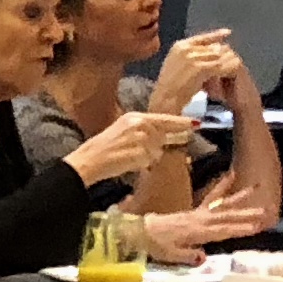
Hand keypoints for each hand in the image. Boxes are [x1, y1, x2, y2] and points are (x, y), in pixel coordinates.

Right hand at [68, 109, 197, 188]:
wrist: (88, 161)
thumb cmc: (103, 148)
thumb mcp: (122, 130)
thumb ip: (144, 129)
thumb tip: (167, 135)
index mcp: (135, 117)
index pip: (164, 118)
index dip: (180, 122)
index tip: (194, 124)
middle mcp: (140, 125)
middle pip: (162, 137)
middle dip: (156, 146)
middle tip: (137, 151)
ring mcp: (141, 139)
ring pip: (157, 150)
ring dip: (148, 157)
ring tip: (128, 157)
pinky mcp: (140, 153)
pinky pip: (150, 161)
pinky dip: (142, 165)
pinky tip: (128, 163)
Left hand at [137, 180, 275, 263]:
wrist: (141, 231)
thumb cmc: (156, 245)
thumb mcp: (170, 255)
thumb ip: (187, 255)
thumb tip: (203, 257)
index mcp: (196, 232)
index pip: (223, 231)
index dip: (240, 229)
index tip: (257, 227)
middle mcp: (200, 220)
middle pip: (227, 216)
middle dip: (247, 214)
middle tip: (265, 211)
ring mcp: (199, 214)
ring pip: (223, 204)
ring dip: (240, 198)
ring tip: (255, 187)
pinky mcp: (196, 211)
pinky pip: (212, 197)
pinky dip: (222, 186)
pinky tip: (231, 175)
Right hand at [143, 32, 244, 120]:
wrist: (166, 100)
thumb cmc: (170, 88)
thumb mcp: (177, 65)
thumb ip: (190, 56)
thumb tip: (210, 50)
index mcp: (178, 47)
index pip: (201, 38)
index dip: (215, 35)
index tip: (227, 33)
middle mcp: (185, 48)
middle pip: (211, 47)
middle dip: (220, 56)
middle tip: (225, 65)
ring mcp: (192, 57)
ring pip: (217, 56)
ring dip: (224, 64)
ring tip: (228, 71)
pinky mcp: (200, 67)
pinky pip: (219, 66)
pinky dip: (225, 70)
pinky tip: (229, 75)